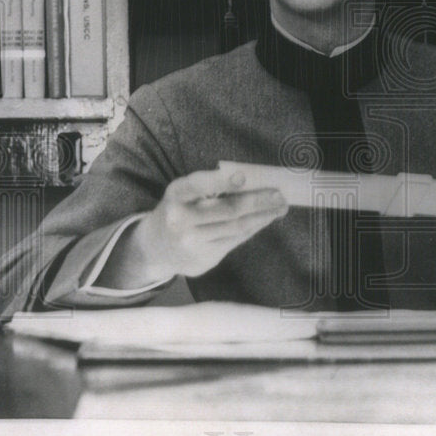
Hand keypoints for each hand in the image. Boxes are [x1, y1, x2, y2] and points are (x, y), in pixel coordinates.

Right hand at [120, 168, 287, 283]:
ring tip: (280, 207)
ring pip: (236, 227)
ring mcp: (192, 243)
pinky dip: (254, 228)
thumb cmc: (179, 211)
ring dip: (263, 216)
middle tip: (280, 194)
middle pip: (227, 210)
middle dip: (258, 201)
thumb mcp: (184, 194)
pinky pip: (236, 240)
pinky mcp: (204, 259)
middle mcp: (180, 220)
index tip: (244, 177)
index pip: (198, 185)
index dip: (221, 181)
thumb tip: (254, 180)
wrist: (156, 249)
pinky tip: (266, 219)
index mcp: (176, 195)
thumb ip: (211, 187)